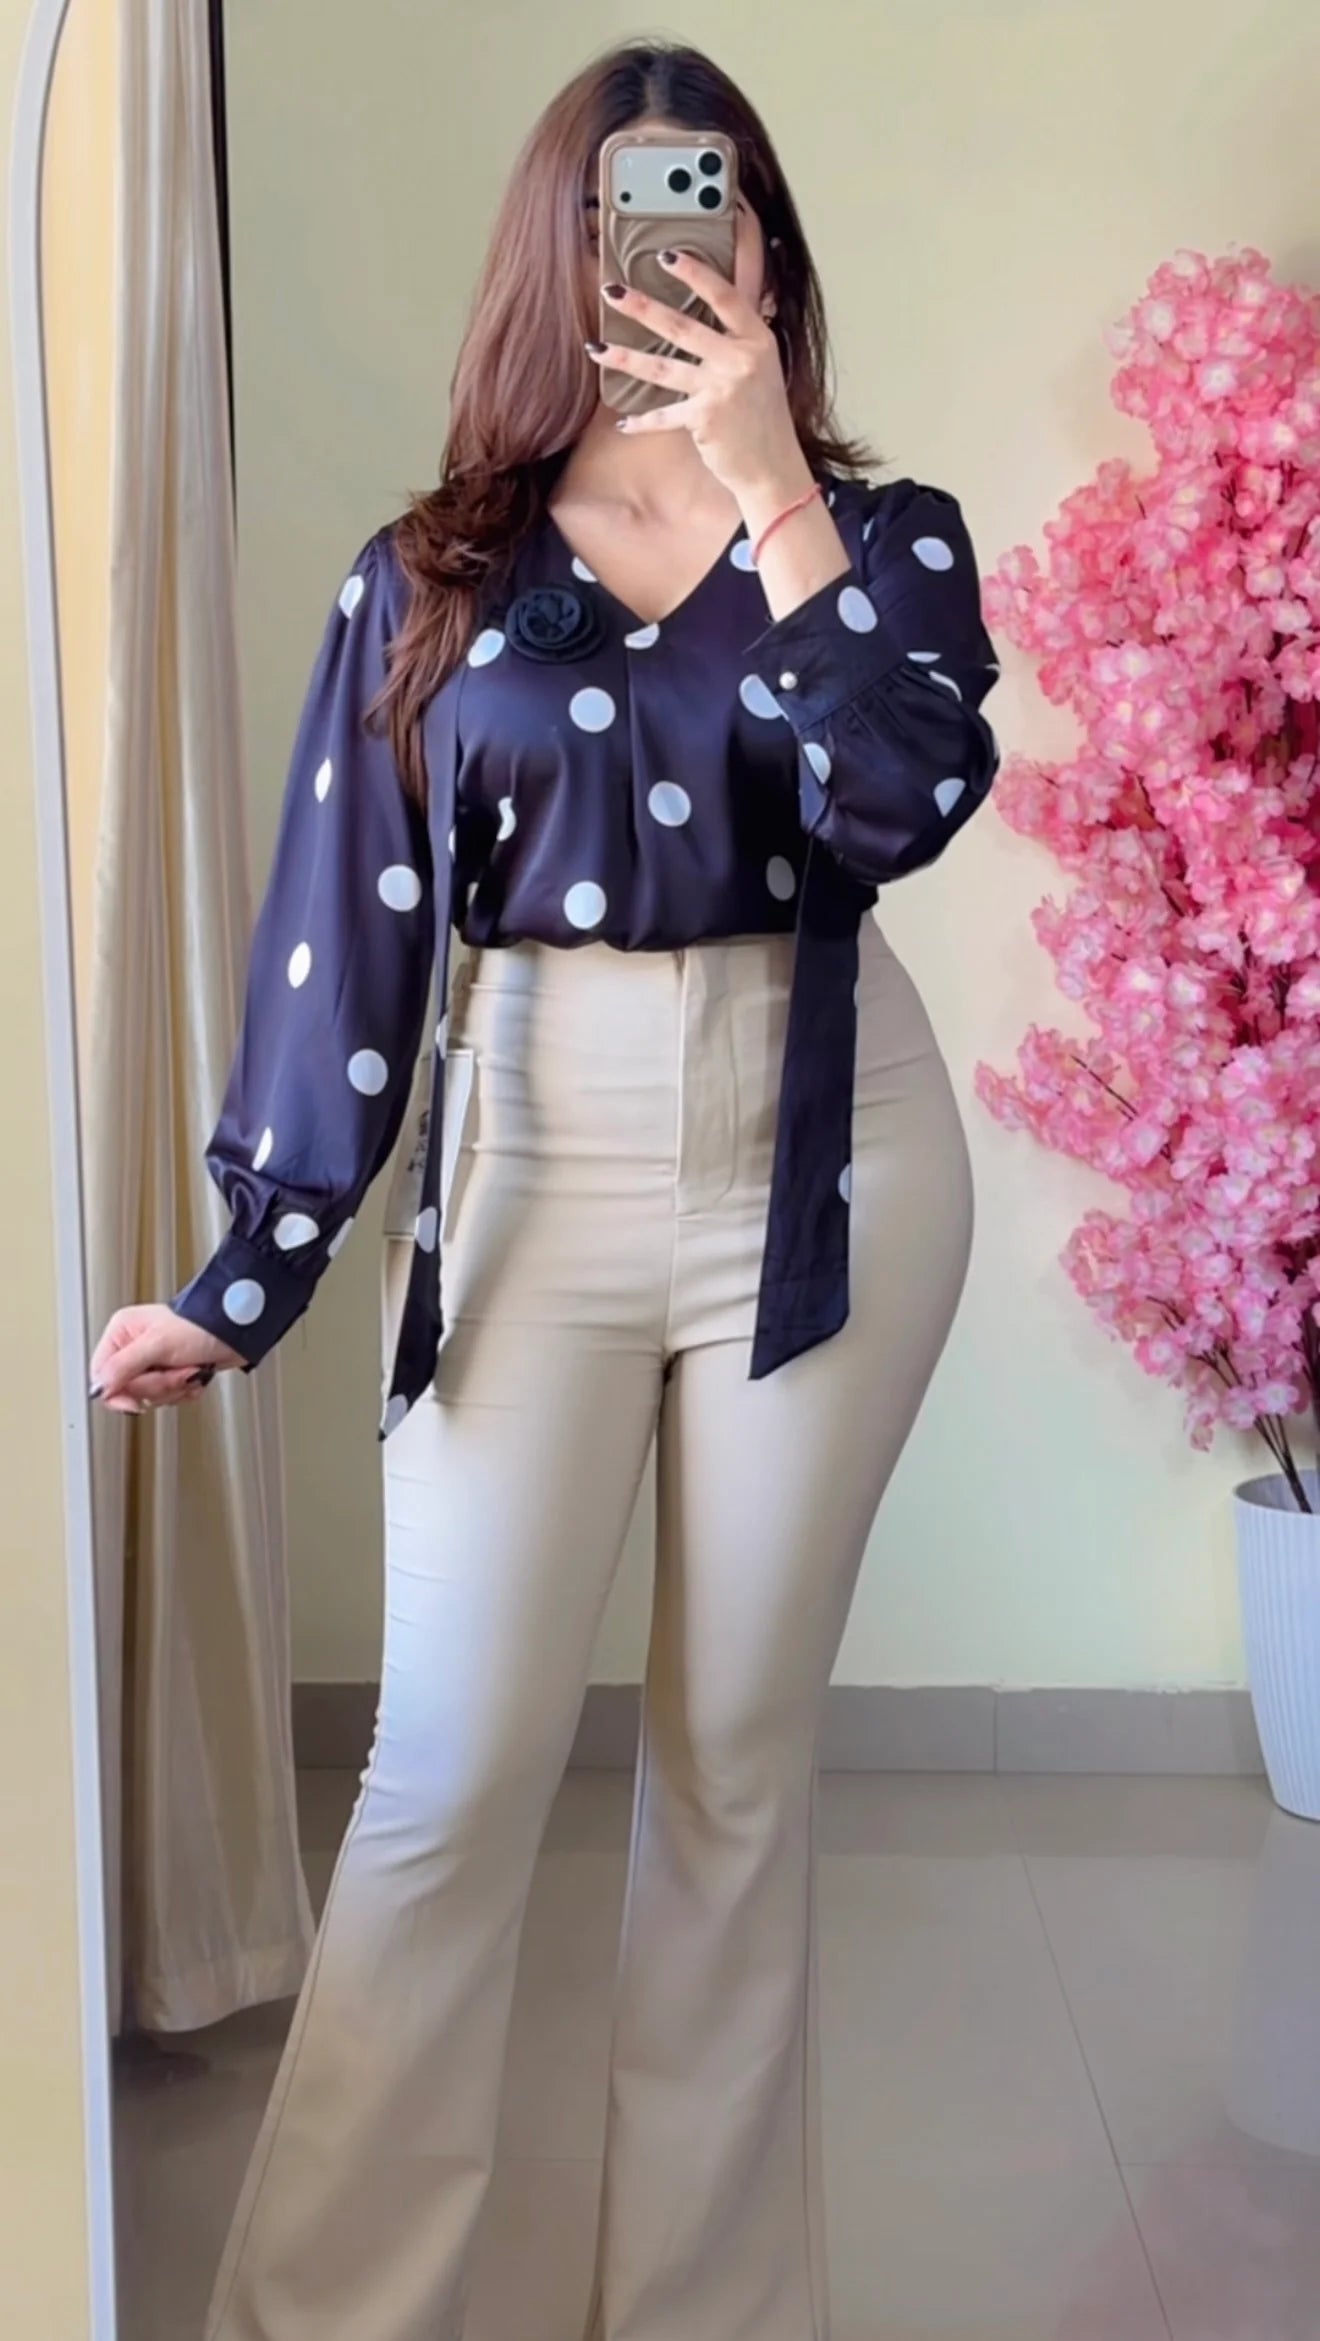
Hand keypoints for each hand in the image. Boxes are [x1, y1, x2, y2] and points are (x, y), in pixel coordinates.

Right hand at [90, 1304, 244, 1415]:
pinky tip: (195, 1375)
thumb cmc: (200, 1324)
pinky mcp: (172, 1374)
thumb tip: (98, 1388)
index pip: (101, 1374)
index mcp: (122, 1333)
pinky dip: (186, 1391)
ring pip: (150, 1396)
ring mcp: (154, 1362)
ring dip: (175, 1388)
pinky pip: (169, 1398)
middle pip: (129, 1389)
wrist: (237, 1331)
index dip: (116, 1392)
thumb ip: (123, 1367)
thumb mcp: (157, 1345)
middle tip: (175, 1370)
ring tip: (189, 1369)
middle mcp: (134, 1348)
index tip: (134, 1402)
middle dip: (158, 1385)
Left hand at [590, 252, 811, 508]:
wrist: (773, 466)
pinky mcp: (704, 418)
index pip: (724, 296)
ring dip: (626, 358)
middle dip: (642, 307)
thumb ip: (739, 337)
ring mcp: (721, 388)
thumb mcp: (763, 366)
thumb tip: (716, 304)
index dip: (695, 273)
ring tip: (596, 349)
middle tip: (611, 290)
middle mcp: (740, 359)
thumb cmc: (764, 416)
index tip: (666, 255)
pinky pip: (664, 416)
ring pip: (663, 368)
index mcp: (757, 339)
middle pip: (682, 327)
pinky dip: (643, 422)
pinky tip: (622, 423)